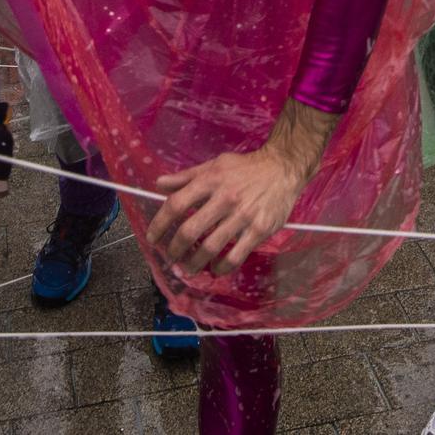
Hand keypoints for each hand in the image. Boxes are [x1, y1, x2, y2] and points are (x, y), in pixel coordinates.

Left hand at [149, 146, 306, 275]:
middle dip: (175, 249)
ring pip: (211, 247)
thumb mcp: (214, 165)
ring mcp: (242, 216)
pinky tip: (215, 268)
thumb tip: (159, 184)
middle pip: (190, 230)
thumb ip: (186, 176)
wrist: (282, 169)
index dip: (160, 223)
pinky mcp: (259, 230)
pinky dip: (222, 266)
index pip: (176, 204)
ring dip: (194, 262)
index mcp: (210, 181)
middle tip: (170, 257)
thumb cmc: (245, 168)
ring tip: (187, 268)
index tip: (152, 237)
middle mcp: (224, 199)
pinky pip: (236, 255)